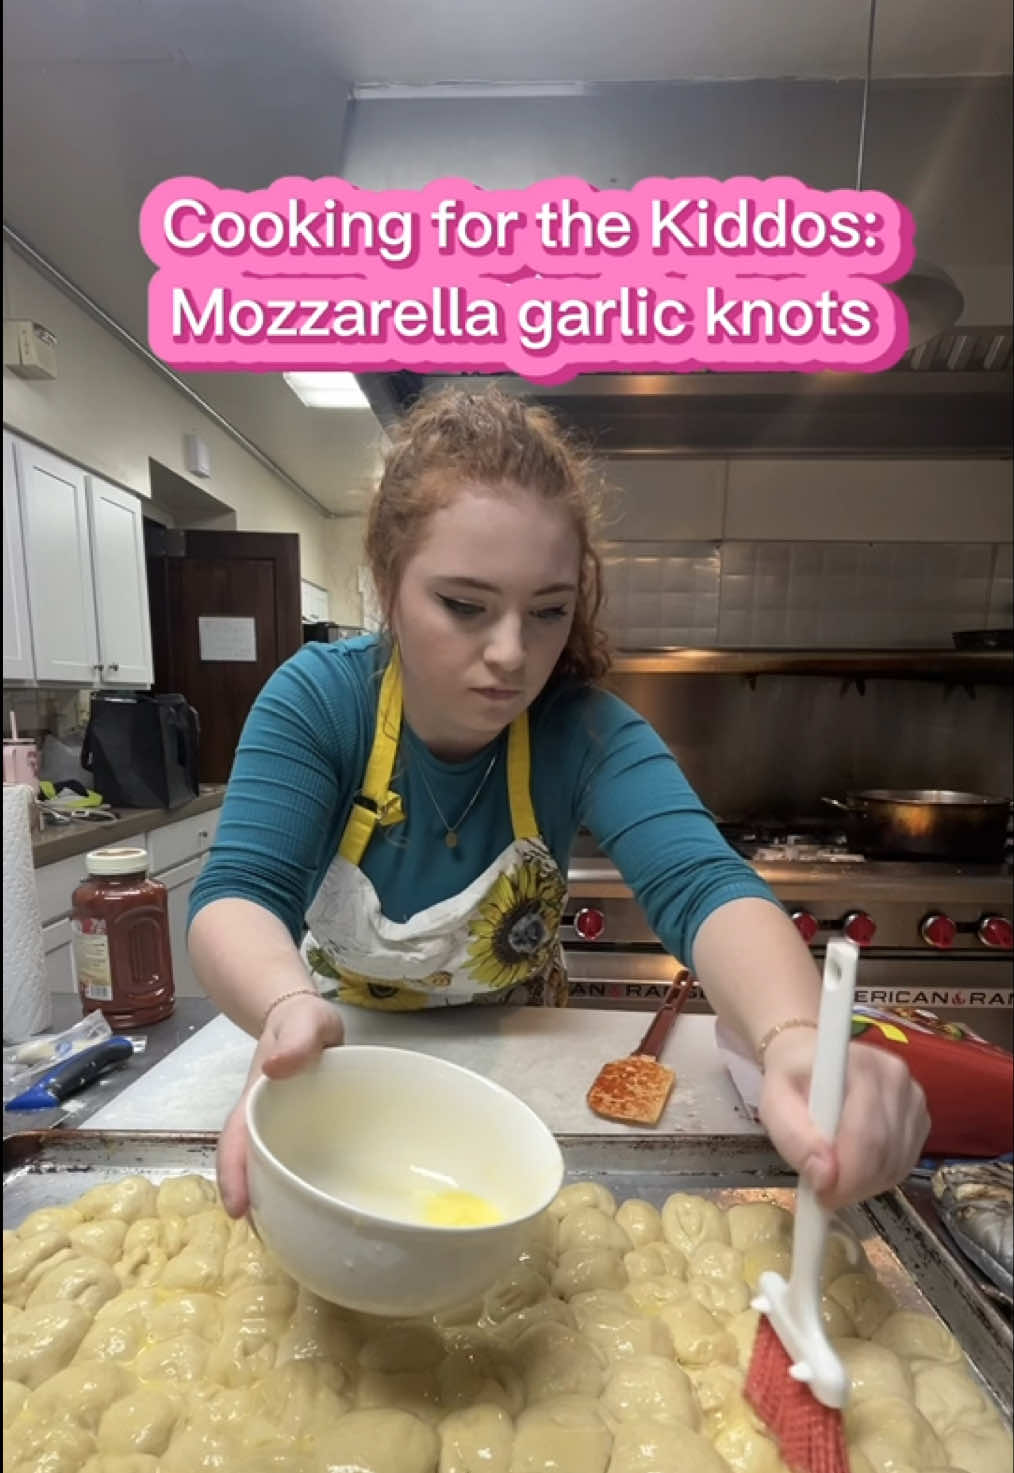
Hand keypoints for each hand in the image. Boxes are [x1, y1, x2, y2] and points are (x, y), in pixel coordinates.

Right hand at [217, 992, 343, 1217]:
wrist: (303, 1017)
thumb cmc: (303, 1021)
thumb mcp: (305, 1021)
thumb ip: (297, 1038)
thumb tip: (276, 1067)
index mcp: (257, 1098)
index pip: (237, 1140)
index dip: (233, 1174)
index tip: (237, 1210)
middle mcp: (260, 1120)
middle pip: (245, 1165)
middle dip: (249, 1200)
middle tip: (269, 1238)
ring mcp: (276, 1128)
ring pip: (265, 1168)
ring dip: (268, 1198)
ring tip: (287, 1233)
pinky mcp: (294, 1132)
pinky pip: (287, 1161)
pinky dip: (290, 1184)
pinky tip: (307, 1206)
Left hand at [758, 1029, 929, 1209]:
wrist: (813, 1056)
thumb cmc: (791, 1079)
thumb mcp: (774, 1105)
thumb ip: (794, 1139)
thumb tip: (825, 1177)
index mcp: (860, 1065)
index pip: (867, 1135)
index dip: (848, 1176)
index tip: (823, 1195)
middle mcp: (895, 1076)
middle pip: (885, 1152)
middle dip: (856, 1186)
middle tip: (826, 1195)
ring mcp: (914, 1095)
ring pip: (899, 1162)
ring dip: (869, 1184)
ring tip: (838, 1180)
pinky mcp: (920, 1114)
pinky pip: (907, 1160)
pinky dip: (883, 1176)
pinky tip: (858, 1168)